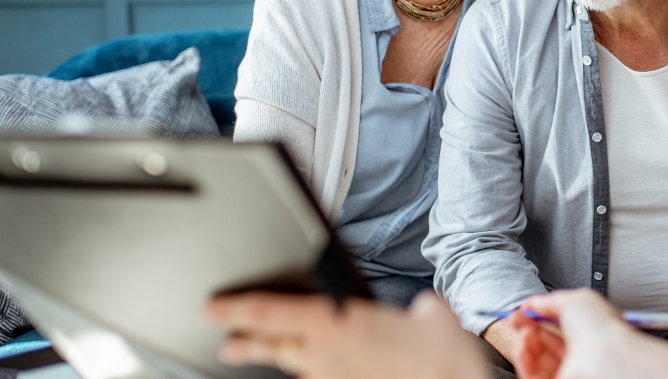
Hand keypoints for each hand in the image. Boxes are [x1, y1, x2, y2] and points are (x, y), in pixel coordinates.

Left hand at [205, 291, 486, 378]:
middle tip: (227, 344)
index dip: (236, 309)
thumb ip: (420, 310)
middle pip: (272, 347)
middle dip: (245, 343)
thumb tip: (424, 311)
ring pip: (296, 368)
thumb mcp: (434, 316)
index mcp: (338, 323)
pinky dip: (322, 374)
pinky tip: (330, 371)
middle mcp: (327, 355)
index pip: (272, 312)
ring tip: (265, 358)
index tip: (212, 309)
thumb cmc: (441, 359)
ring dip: (282, 361)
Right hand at [510, 290, 667, 378]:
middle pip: (547, 344)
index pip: (561, 327)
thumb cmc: (600, 330)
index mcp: (591, 333)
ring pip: (537, 360)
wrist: (605, 359)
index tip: (527, 309)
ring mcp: (569, 371)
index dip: (541, 316)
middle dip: (529, 328)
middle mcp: (581, 355)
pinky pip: (532, 375)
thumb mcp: (576, 299)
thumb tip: (533, 303)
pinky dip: (523, 360)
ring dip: (525, 343)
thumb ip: (550, 300)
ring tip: (524, 331)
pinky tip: (523, 347)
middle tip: (517, 318)